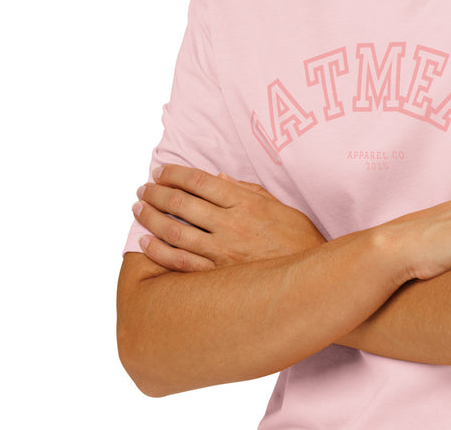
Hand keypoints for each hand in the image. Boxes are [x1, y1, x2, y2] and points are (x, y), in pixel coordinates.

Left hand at [134, 164, 325, 272]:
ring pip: (176, 232)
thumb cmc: (298, 239)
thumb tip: (218, 177)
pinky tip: (145, 242)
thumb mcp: (278, 205)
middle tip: (144, 189)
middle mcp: (231, 224)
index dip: (176, 174)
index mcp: (246, 203)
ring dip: (152, 218)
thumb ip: (247, 190)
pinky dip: (160, 252)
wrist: (311, 279)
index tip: (160, 172)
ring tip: (139, 209)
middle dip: (158, 193)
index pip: (201, 182)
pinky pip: (181, 263)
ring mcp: (223, 252)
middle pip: (183, 203)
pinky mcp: (218, 276)